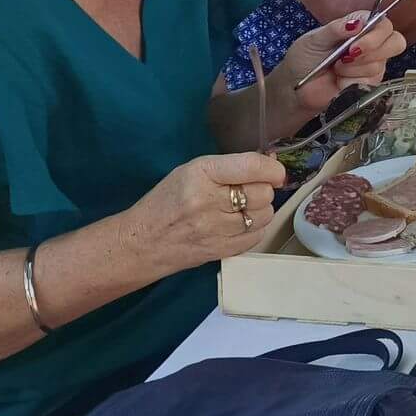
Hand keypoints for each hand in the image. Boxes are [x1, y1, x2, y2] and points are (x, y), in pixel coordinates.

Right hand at [130, 152, 286, 273]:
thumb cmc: (166, 201)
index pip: (251, 166)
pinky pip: (257, 237)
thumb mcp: (191, 172)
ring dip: (260, 210)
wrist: (140, 243)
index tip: (275, 173)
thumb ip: (230, 167)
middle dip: (262, 190)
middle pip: (262, 193)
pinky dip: (255, 229)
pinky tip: (240, 225)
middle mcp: (209, 201)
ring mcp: (215, 229)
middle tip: (248, 191)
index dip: (272, 169)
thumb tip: (271, 165)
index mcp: (201, 173)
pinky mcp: (220, 251)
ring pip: (264, 215)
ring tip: (242, 209)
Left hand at [278, 10, 407, 124]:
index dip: (375, 35)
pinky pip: (371, 83)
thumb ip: (336, 29)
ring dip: (353, 70)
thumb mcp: (315, 39)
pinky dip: (351, 83)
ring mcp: (373, 64)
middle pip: (395, 42)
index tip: (355, 46)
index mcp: (360, 26)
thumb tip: (356, 23)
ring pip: (379, 65)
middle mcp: (371, 43)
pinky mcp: (369, 84)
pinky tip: (339, 83)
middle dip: (371, 52)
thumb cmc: (304, 58)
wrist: (296, 87)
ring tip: (336, 69)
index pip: (383, 24)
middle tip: (346, 58)